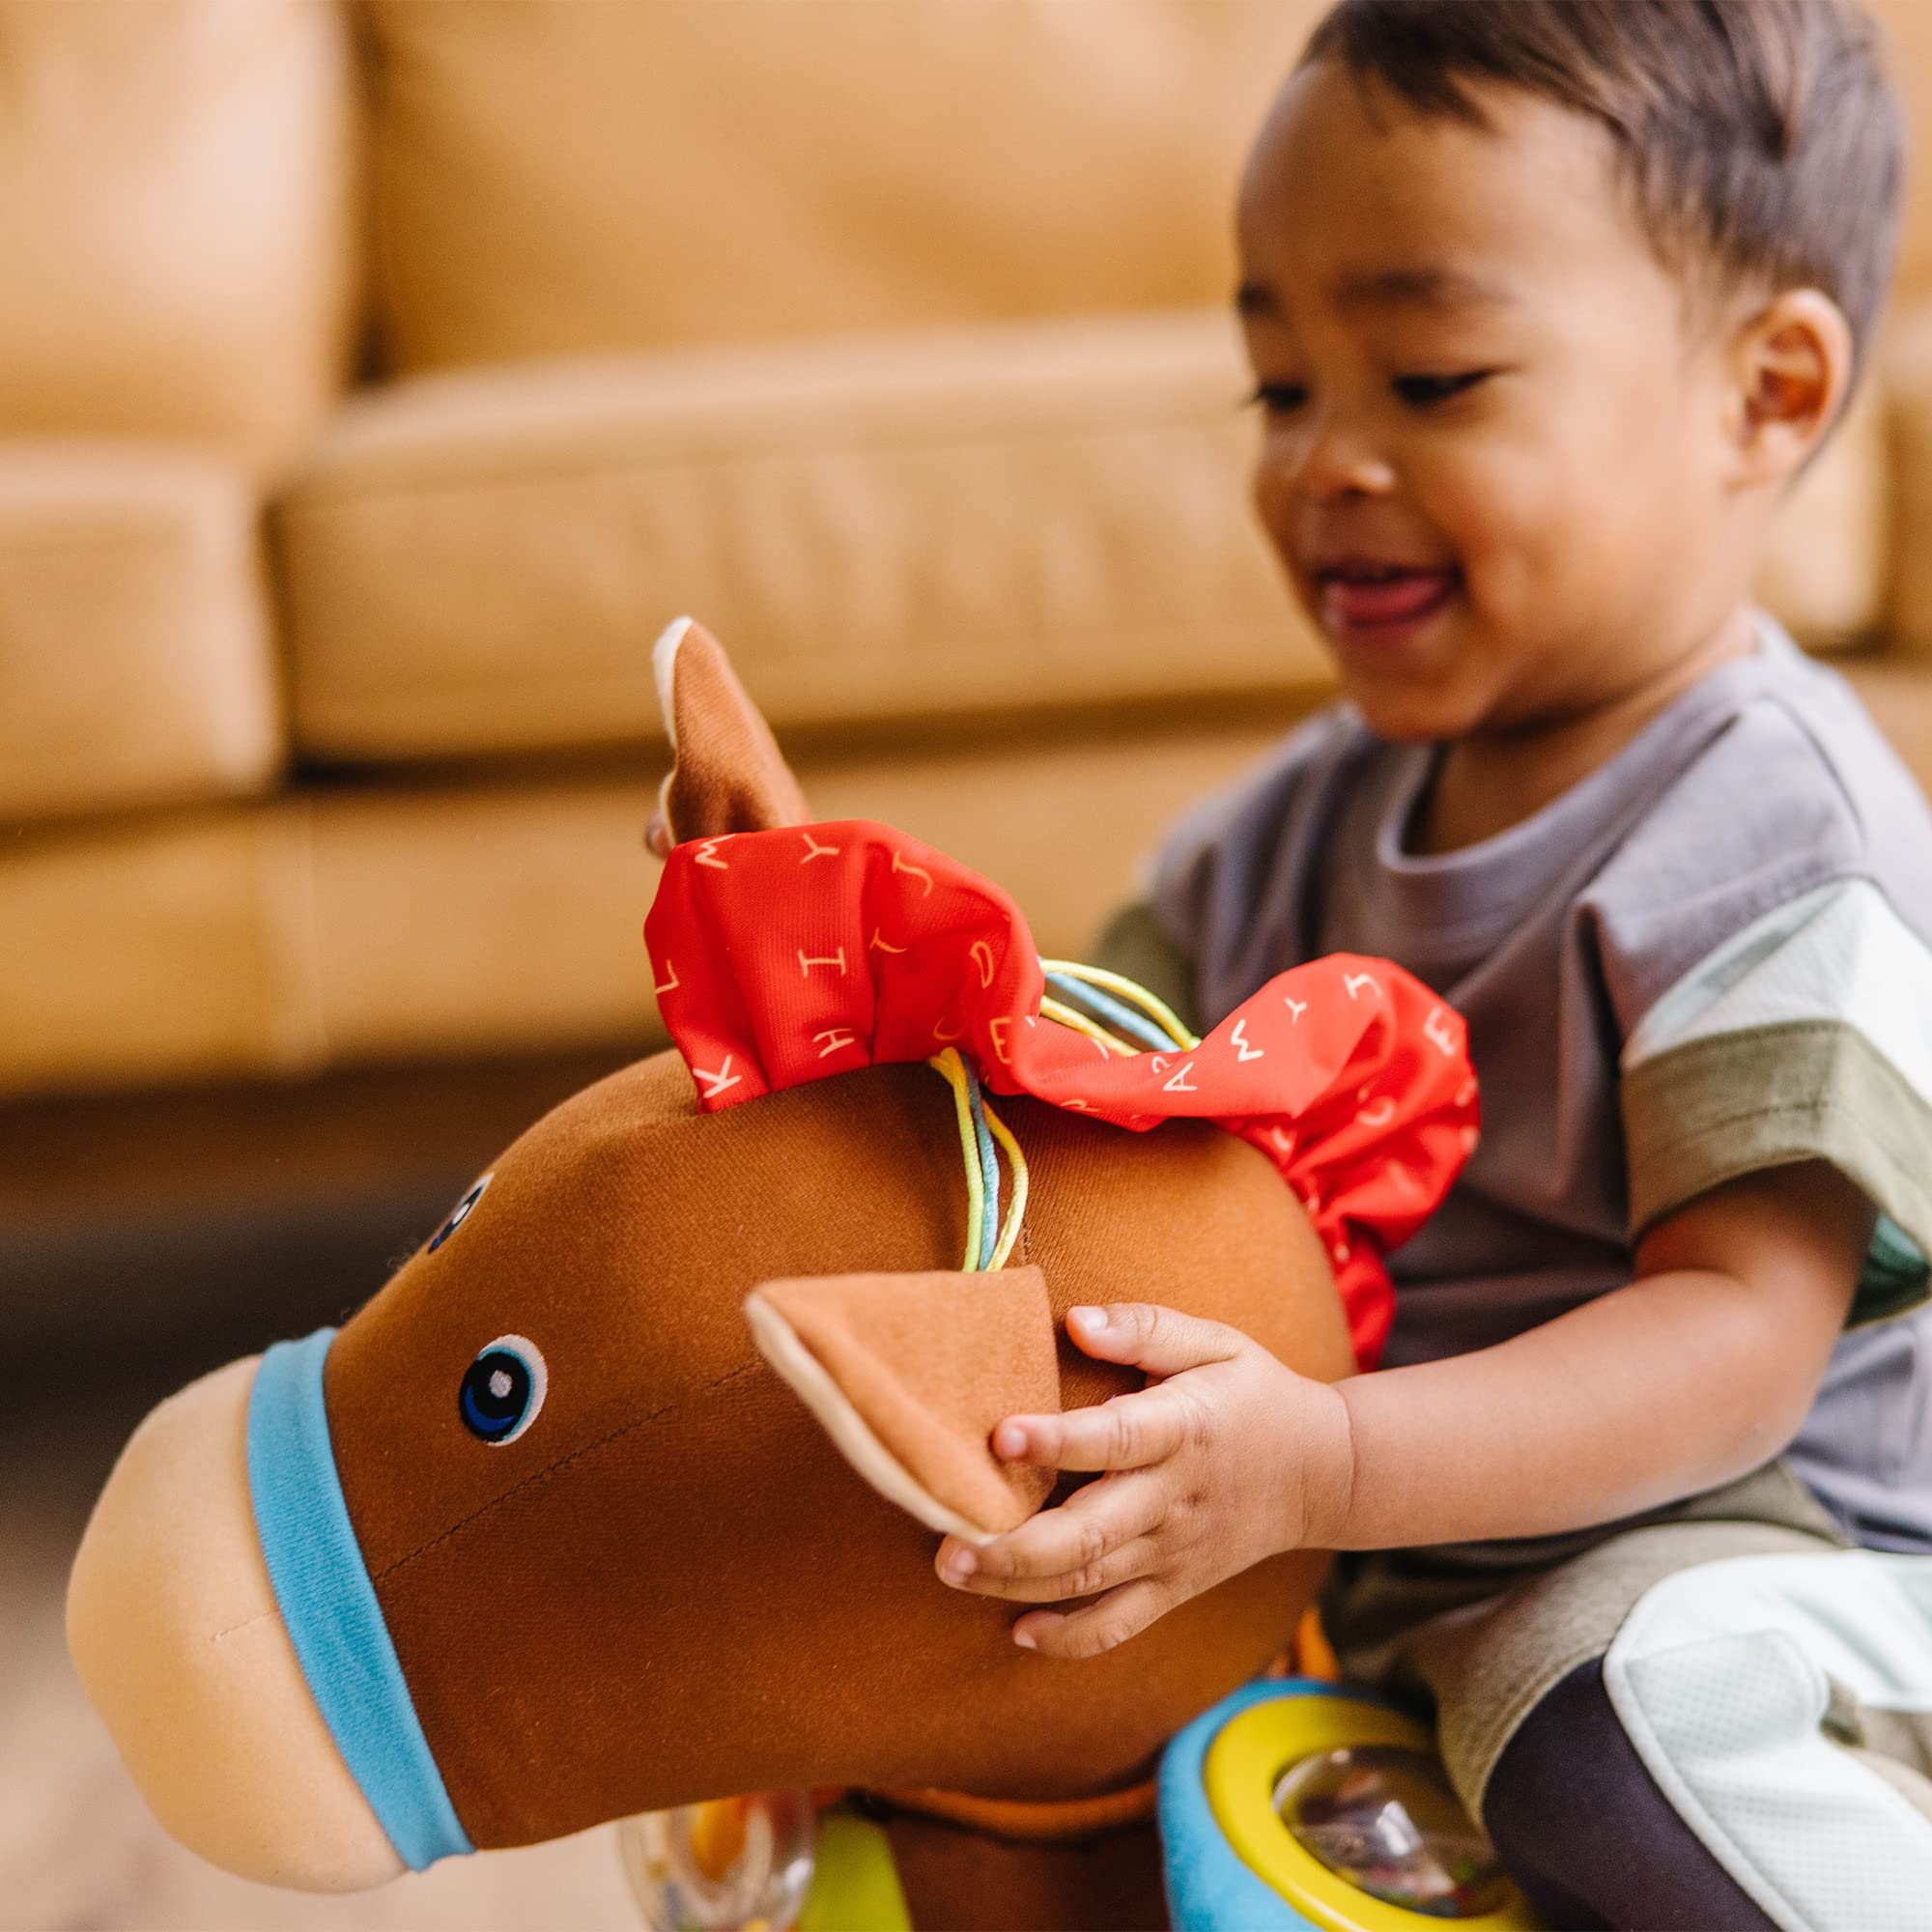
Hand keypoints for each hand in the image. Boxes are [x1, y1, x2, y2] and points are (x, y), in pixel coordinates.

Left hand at [934, 1303, 1353, 1658]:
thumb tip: (1074, 1322)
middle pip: (1089, 1535)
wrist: (1324, 1472)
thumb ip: (1143, 1329)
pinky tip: (1018, 1631)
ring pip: (1090, 1582)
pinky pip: (1120, 1625)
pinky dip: (1070, 1639)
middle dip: (1013, 1546)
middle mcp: (1173, 1500)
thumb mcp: (1215, 1341)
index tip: (1001, 1435)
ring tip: (954, 1570)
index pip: (1115, 1439)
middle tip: (947, 1542)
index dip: (1058, 1441)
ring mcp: (1173, 1552)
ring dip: (1018, 1585)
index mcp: (1184, 1430)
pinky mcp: (1175, 1586)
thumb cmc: (1252, 1393)